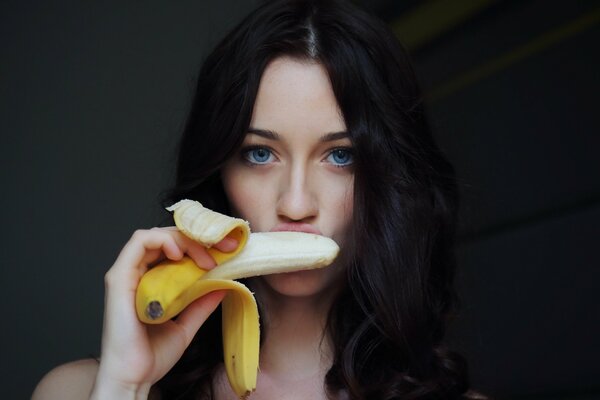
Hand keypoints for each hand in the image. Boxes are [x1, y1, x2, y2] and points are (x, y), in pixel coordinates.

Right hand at [91, 227, 235, 397]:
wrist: (134, 377)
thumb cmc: (152, 355)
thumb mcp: (187, 324)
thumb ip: (202, 303)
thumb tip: (225, 284)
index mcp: (152, 281)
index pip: (176, 247)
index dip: (203, 243)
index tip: (228, 250)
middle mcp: (138, 273)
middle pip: (168, 237)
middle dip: (199, 238)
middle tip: (224, 248)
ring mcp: (127, 273)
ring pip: (156, 235)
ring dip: (185, 239)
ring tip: (205, 258)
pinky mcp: (119, 277)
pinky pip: (139, 242)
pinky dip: (162, 240)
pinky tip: (180, 254)